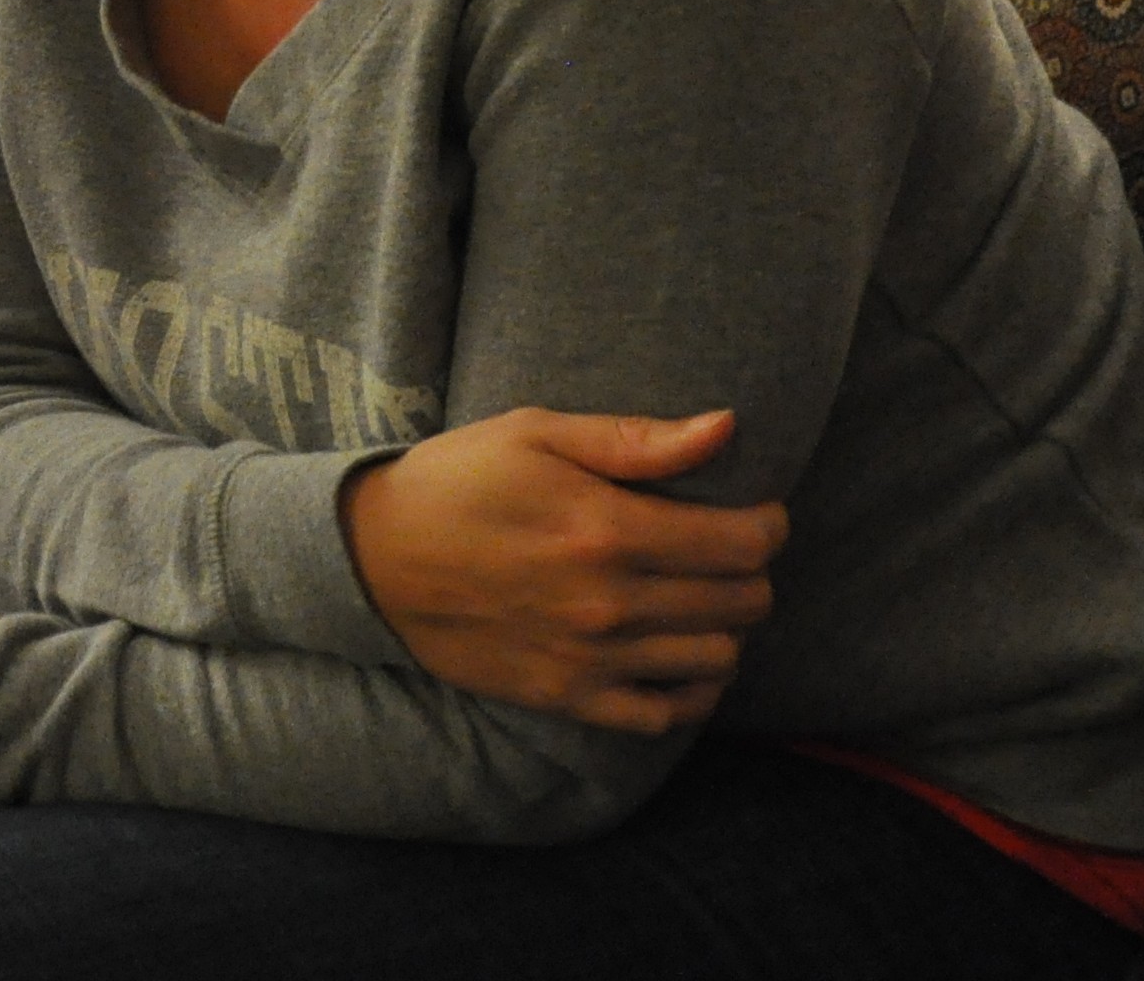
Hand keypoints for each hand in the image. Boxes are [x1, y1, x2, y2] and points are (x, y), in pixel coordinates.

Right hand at [342, 409, 785, 733]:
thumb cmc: (457, 481)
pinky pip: (668, 715)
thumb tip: (727, 428)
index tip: (757, 512)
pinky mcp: (569, 697)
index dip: (768, 525)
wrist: (374, 557)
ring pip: (717, 658)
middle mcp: (611, 603)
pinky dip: (694, 691)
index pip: (742, 543)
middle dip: (753, 572)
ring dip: (727, 626)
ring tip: (701, 597)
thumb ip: (635, 438)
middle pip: (743, 602)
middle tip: (727, 550)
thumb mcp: (535, 433)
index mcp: (607, 530)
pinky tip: (683, 657)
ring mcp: (592, 658)